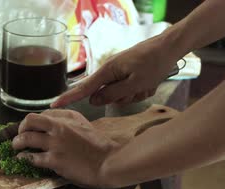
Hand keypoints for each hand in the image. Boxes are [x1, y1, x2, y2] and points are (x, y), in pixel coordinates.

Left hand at [11, 109, 119, 187]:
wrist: (109, 162)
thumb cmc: (99, 147)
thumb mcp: (83, 125)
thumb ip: (67, 121)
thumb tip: (48, 120)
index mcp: (68, 117)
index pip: (42, 115)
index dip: (31, 122)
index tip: (27, 128)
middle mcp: (60, 127)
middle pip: (29, 121)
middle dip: (20, 128)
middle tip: (18, 136)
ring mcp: (56, 143)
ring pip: (26, 138)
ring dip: (17, 143)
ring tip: (16, 147)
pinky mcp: (55, 160)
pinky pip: (31, 157)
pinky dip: (24, 158)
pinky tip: (23, 159)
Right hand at [52, 37, 178, 106]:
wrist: (171, 47)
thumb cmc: (154, 63)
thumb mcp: (134, 84)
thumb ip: (112, 95)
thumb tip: (93, 101)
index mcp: (108, 71)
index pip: (83, 88)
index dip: (68, 98)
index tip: (53, 105)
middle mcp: (110, 71)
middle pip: (106, 96)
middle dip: (123, 97)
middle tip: (140, 88)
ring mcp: (119, 72)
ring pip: (120, 95)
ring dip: (134, 93)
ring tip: (147, 83)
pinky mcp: (128, 73)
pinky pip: (129, 90)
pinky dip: (140, 89)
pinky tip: (150, 82)